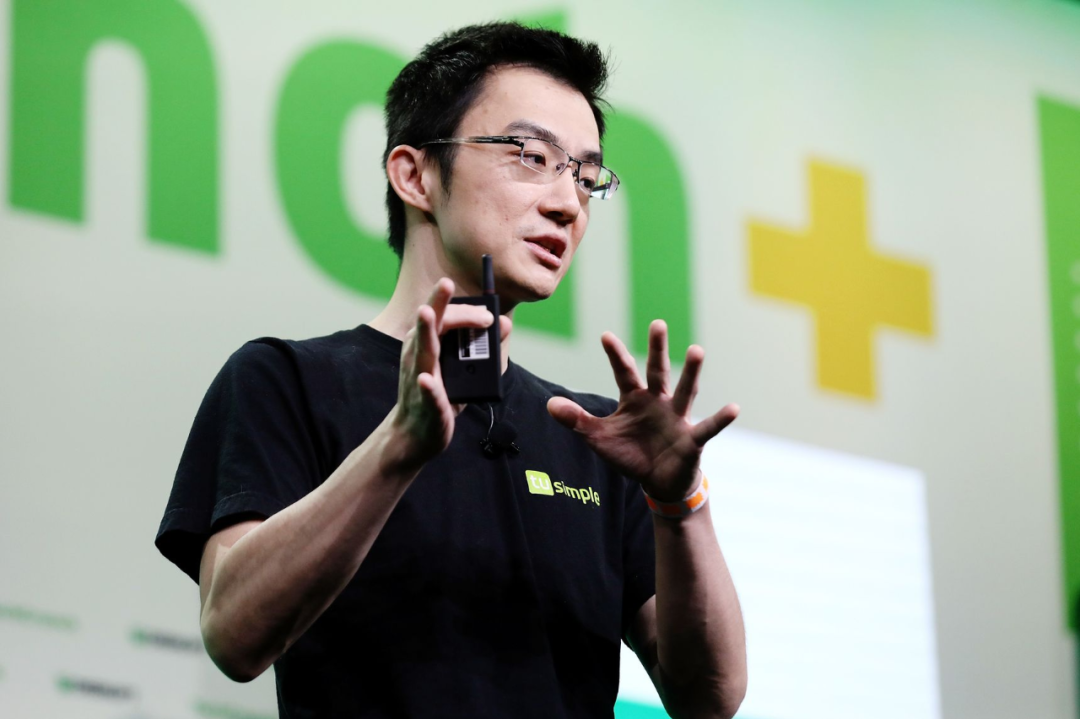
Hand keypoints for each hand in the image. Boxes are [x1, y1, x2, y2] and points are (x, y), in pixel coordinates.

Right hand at [392, 278, 511, 466]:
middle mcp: (420, 355)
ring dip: (424, 332)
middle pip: (429, 325)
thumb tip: (505, 322)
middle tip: (447, 283)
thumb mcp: (468, 369)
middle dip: (440, 304)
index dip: (465, 310)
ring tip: (426, 312)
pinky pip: (427, 394)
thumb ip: (490, 346)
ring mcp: (420, 379)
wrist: (417, 435)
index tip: (488, 313)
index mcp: (428, 343)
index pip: (443, 316)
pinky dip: (428, 387)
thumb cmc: (442, 395)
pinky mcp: (426, 404)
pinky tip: (427, 380)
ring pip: (421, 352)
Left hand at [547, 320, 737, 501]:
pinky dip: (720, 419)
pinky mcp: (692, 438)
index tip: (605, 336)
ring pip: (685, 390)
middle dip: (657, 348)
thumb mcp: (599, 438)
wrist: (658, 481)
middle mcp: (658, 401)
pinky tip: (734, 408)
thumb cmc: (631, 454)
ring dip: (691, 372)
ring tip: (697, 349)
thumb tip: (549, 403)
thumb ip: (577, 420)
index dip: (615, 355)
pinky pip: (707, 427)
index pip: (624, 372)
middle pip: (657, 371)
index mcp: (635, 399)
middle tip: (657, 323)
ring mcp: (677, 418)